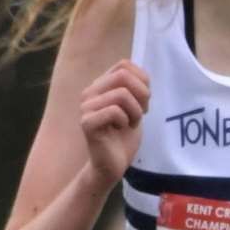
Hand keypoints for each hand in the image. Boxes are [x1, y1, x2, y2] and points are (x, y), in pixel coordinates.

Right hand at [79, 60, 149, 183]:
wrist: (113, 164)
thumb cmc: (124, 135)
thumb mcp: (135, 105)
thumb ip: (136, 87)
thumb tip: (140, 74)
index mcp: (100, 85)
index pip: (124, 64)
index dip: (142, 81)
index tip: (143, 101)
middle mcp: (89, 92)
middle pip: (124, 75)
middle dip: (142, 95)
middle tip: (140, 113)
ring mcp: (86, 106)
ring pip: (122, 94)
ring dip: (135, 111)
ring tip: (129, 123)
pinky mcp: (87, 122)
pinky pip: (115, 111)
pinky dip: (126, 121)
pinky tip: (120, 129)